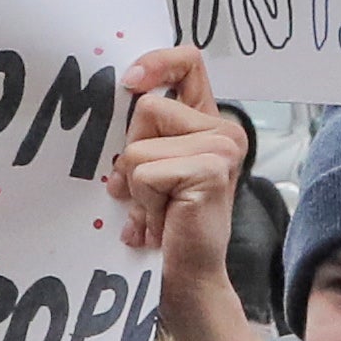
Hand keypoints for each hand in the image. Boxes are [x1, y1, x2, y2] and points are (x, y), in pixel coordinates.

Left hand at [107, 46, 269, 340]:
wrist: (187, 279)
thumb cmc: (165, 225)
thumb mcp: (150, 168)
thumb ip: (142, 133)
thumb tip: (116, 98)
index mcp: (209, 122)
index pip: (188, 62)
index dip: (156, 62)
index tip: (130, 82)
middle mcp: (224, 130)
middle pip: (148, 108)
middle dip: (133, 154)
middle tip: (150, 195)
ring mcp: (222, 149)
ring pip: (140, 145)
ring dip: (136, 185)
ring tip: (157, 211)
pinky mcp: (210, 171)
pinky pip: (145, 172)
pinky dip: (142, 202)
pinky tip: (161, 223)